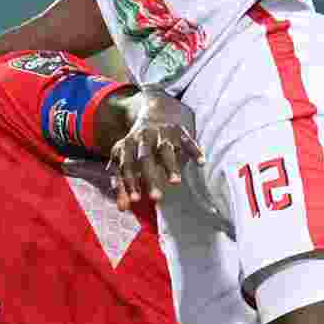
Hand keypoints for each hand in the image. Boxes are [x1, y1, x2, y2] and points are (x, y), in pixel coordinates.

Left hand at [108, 90, 204, 210]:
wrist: (154, 115)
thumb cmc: (137, 148)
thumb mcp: (126, 162)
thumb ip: (122, 186)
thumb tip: (122, 208)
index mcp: (126, 146)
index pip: (126, 166)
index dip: (130, 183)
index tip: (135, 200)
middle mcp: (142, 137)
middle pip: (145, 159)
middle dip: (150, 178)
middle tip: (156, 198)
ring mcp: (161, 133)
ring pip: (165, 150)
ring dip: (171, 165)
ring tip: (175, 182)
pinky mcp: (178, 131)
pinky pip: (187, 140)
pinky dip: (194, 150)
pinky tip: (201, 163)